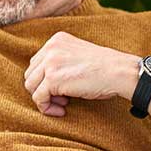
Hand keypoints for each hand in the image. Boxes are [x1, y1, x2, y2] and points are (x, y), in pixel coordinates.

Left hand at [23, 32, 139, 116]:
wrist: (120, 72)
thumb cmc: (105, 68)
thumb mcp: (78, 55)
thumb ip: (60, 61)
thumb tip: (43, 82)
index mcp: (57, 40)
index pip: (37, 63)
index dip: (46, 79)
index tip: (61, 90)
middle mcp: (50, 48)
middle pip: (31, 74)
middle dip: (43, 89)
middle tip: (62, 99)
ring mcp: (50, 63)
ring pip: (31, 86)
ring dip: (44, 99)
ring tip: (63, 104)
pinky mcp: (52, 79)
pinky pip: (38, 98)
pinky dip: (46, 108)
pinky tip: (62, 111)